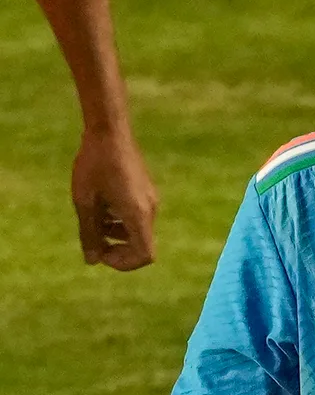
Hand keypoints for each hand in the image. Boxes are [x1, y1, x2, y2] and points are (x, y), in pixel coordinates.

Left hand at [72, 126, 157, 270]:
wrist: (109, 132)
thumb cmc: (94, 165)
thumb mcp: (85, 202)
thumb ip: (89, 233)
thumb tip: (92, 261)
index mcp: (137, 214)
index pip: (145, 255)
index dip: (124, 263)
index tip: (101, 253)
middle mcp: (150, 210)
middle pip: (142, 245)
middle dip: (117, 249)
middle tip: (92, 241)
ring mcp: (150, 200)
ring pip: (138, 231)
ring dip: (117, 235)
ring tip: (92, 220)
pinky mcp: (146, 191)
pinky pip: (137, 217)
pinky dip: (121, 221)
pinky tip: (101, 206)